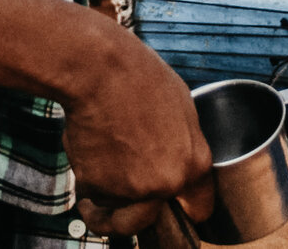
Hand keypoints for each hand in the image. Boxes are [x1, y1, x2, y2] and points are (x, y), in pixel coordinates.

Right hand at [62, 25, 214, 237]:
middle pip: (150, 218)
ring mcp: (133, 190)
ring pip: (118, 207)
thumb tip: (179, 157)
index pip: (199, 209)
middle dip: (134, 206)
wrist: (100, 70)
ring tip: (99, 158)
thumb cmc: (139, 78)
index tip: (171, 210)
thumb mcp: (182, 107)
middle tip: (121, 187)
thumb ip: (184, 144)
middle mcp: (168, 183)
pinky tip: (88, 146)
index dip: (183, 210)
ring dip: (108, 192)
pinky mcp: (100, 188)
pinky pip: (93, 194)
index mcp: (195, 163)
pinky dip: (87, 178)